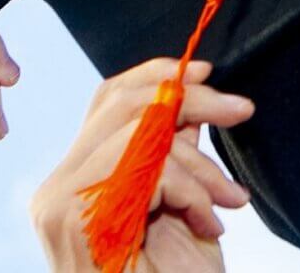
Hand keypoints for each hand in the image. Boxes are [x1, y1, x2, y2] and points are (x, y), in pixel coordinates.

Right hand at [31, 58, 253, 272]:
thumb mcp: (183, 209)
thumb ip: (177, 155)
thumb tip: (190, 101)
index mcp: (77, 181)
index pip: (108, 101)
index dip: (159, 77)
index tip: (211, 75)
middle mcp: (57, 189)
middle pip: (122, 104)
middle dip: (192, 100)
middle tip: (242, 111)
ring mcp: (59, 205)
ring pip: (138, 133)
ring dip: (200, 164)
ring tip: (228, 201)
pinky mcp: (75, 221)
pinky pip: (147, 170)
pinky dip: (192, 191)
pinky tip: (208, 225)